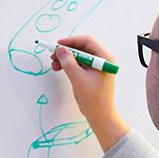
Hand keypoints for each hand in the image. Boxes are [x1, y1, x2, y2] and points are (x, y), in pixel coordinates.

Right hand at [51, 36, 130, 152]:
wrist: (100, 116)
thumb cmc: (94, 100)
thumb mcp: (78, 79)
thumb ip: (68, 62)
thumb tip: (60, 49)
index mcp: (105, 58)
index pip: (87, 41)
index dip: (71, 41)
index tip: (57, 45)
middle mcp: (103, 60)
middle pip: (82, 47)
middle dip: (67, 50)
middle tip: (53, 54)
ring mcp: (98, 66)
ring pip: (79, 56)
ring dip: (66, 58)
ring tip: (54, 63)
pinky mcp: (93, 73)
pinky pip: (79, 63)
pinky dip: (69, 64)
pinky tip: (59, 68)